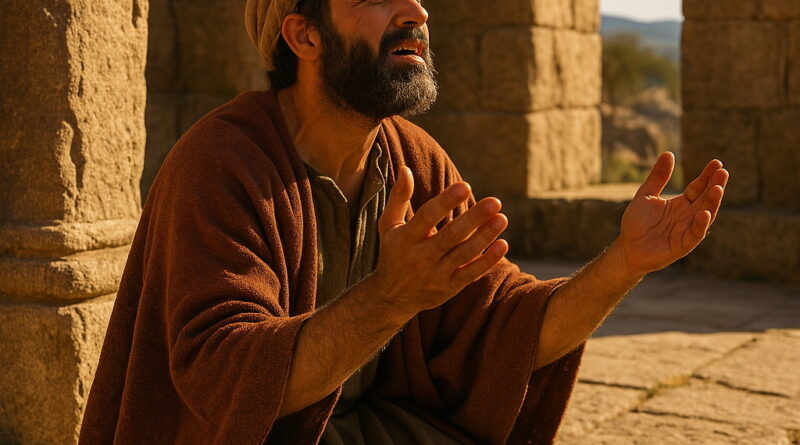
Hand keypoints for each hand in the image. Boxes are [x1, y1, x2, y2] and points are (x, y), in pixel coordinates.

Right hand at [372, 167, 508, 319]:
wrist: (391, 297)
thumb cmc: (393, 253)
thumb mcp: (388, 226)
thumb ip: (398, 198)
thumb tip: (406, 168)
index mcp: (406, 237)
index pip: (427, 216)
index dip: (446, 202)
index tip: (465, 186)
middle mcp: (421, 256)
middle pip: (451, 235)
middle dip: (474, 218)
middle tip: (495, 201)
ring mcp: (436, 273)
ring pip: (464, 254)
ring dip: (485, 236)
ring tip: (502, 218)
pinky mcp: (449, 287)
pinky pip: (470, 273)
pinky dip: (487, 261)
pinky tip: (503, 245)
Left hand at [618, 152, 728, 275]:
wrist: (627, 248)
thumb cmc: (637, 223)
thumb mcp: (646, 195)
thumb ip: (658, 177)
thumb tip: (669, 153)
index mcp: (681, 204)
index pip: (698, 187)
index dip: (707, 176)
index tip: (716, 163)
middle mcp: (688, 216)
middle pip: (705, 199)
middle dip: (715, 185)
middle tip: (723, 172)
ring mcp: (687, 230)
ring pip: (705, 215)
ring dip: (712, 203)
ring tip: (718, 188)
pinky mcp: (682, 245)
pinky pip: (695, 234)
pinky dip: (700, 225)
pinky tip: (703, 213)